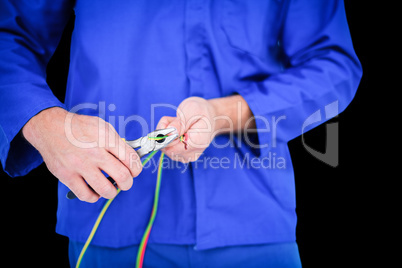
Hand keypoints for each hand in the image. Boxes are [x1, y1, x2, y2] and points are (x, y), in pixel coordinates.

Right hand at [22, 107, 141, 202]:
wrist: (49, 128)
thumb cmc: (78, 127)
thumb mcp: (102, 126)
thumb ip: (117, 141)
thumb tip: (131, 157)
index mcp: (105, 138)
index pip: (131, 159)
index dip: (137, 169)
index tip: (135, 171)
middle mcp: (94, 152)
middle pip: (122, 177)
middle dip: (128, 183)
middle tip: (125, 182)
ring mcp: (80, 165)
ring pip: (106, 190)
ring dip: (112, 192)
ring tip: (110, 188)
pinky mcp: (67, 175)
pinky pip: (86, 195)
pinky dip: (94, 197)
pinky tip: (94, 191)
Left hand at [156, 97, 216, 162]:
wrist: (211, 116)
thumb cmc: (201, 111)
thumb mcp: (191, 109)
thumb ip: (180, 123)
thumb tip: (169, 134)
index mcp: (197, 142)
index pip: (172, 148)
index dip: (166, 136)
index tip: (171, 122)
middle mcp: (193, 152)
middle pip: (167, 149)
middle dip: (165, 133)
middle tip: (174, 120)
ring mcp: (188, 156)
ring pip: (165, 148)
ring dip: (166, 134)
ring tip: (177, 123)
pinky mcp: (182, 155)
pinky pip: (167, 149)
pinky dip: (167, 137)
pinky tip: (177, 129)